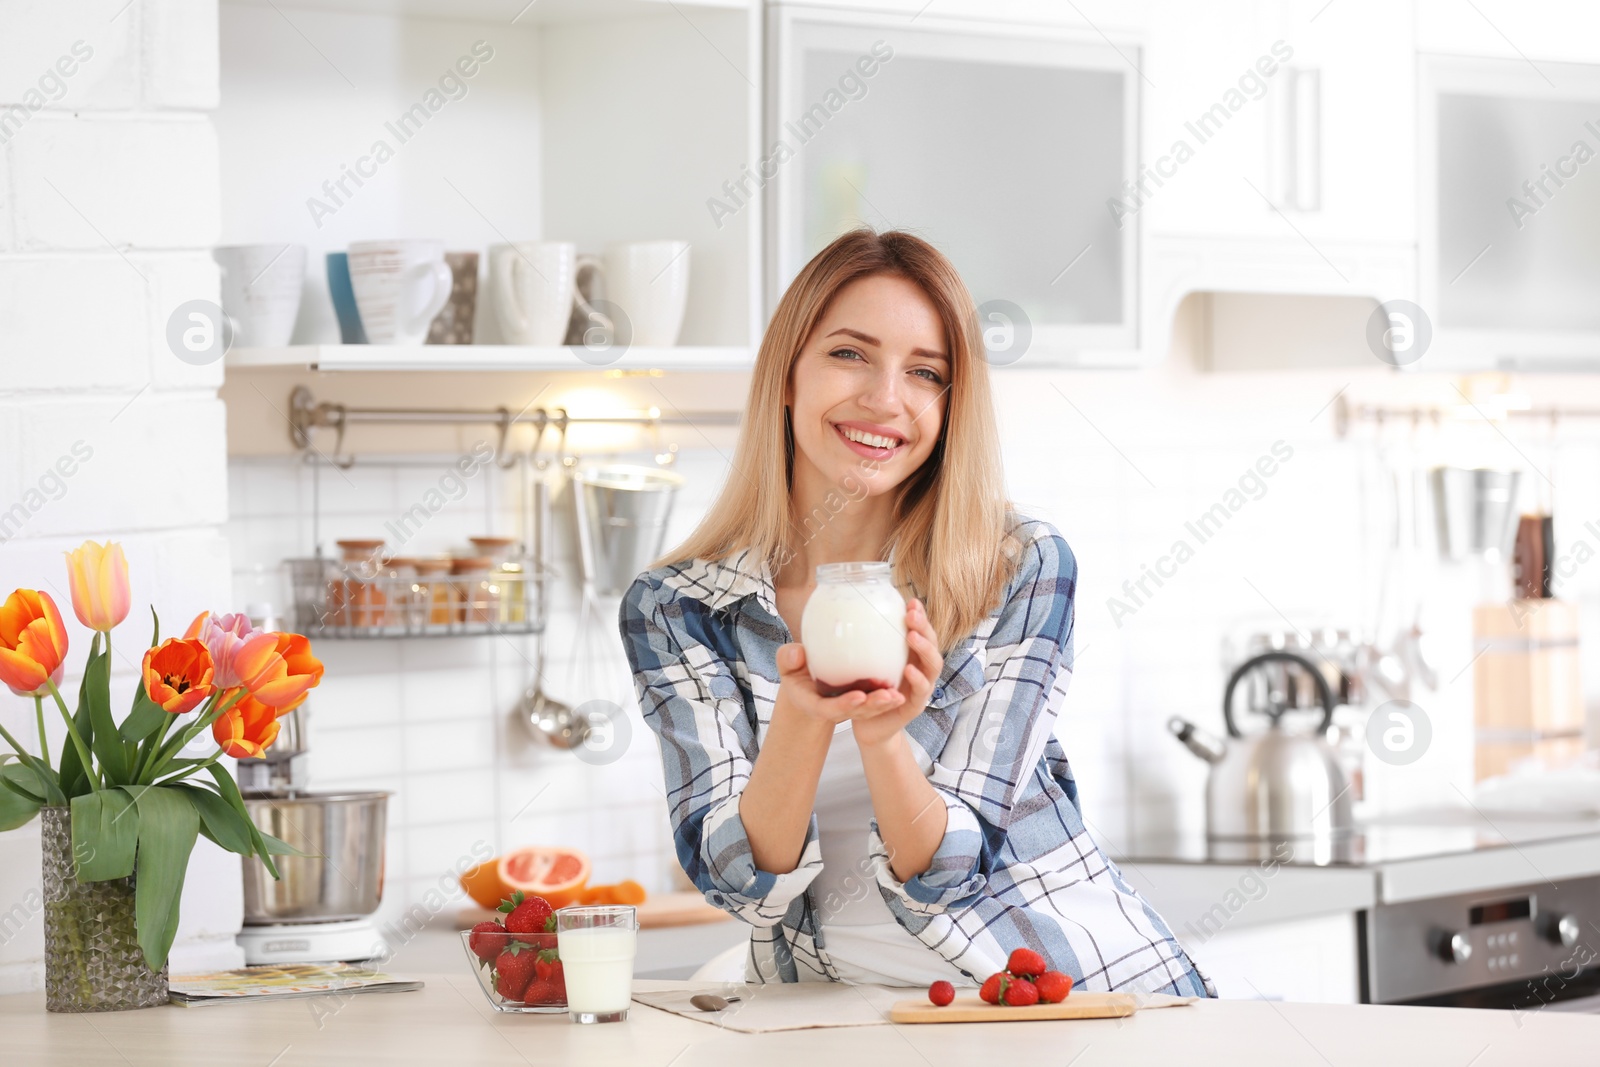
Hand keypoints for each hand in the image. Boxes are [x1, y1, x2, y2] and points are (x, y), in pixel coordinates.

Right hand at [775, 642, 905, 731]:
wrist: (807, 681)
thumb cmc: (796, 671)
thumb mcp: (787, 666)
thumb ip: (788, 660)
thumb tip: (797, 653)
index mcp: (816, 704)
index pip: (829, 709)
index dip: (844, 705)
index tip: (859, 696)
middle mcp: (835, 709)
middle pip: (856, 712)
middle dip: (873, 706)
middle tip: (889, 697)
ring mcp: (850, 706)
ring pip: (870, 709)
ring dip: (885, 704)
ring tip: (899, 696)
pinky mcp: (862, 700)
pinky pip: (877, 700)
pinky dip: (890, 696)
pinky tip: (904, 683)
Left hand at [851, 598, 941, 750]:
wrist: (866, 725)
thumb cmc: (865, 691)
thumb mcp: (861, 664)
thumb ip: (856, 643)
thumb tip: (836, 615)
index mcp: (909, 655)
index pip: (920, 631)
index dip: (919, 616)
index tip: (910, 600)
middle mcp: (920, 668)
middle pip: (931, 644)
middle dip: (924, 628)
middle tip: (912, 615)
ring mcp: (921, 687)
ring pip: (932, 665)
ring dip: (925, 649)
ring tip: (912, 636)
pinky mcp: (915, 706)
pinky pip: (921, 691)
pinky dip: (918, 680)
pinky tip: (908, 669)